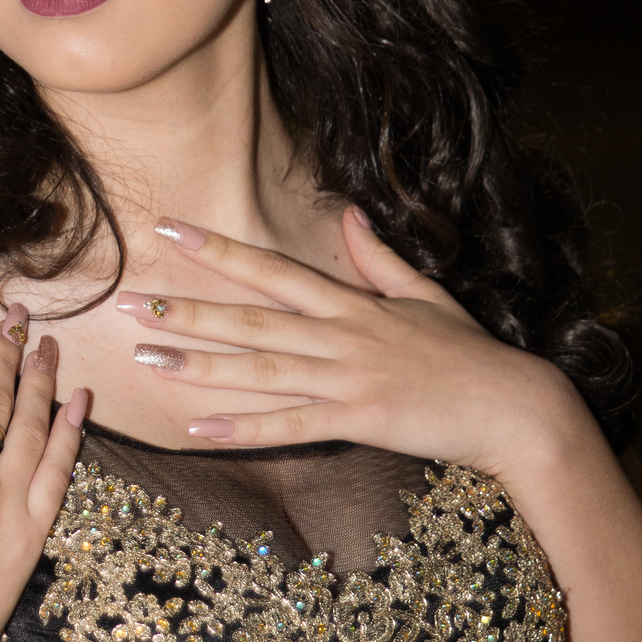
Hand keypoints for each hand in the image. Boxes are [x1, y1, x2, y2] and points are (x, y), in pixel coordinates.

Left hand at [120, 209, 574, 474]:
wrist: (514, 406)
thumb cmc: (468, 352)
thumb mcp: (424, 294)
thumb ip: (378, 257)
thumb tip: (348, 213)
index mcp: (351, 303)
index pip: (271, 268)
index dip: (217, 248)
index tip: (168, 230)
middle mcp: (341, 335)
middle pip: (250, 317)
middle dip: (185, 308)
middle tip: (126, 303)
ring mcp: (348, 378)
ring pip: (259, 369)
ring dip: (198, 365)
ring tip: (145, 360)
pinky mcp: (360, 421)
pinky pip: (291, 427)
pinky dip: (243, 428)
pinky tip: (196, 429)